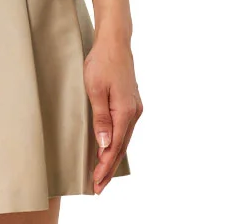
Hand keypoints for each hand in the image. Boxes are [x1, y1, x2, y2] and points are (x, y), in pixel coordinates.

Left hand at [83, 36, 142, 193]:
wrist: (115, 42)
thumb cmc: (102, 62)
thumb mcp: (95, 89)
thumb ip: (100, 117)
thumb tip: (105, 144)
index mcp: (125, 111)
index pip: (114, 147)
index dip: (105, 167)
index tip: (96, 183)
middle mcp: (134, 112)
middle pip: (121, 147)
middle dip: (109, 169)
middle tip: (98, 188)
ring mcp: (134, 108)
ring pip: (124, 139)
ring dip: (114, 157)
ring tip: (102, 175)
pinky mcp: (132, 103)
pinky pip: (125, 129)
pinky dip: (118, 143)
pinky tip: (111, 150)